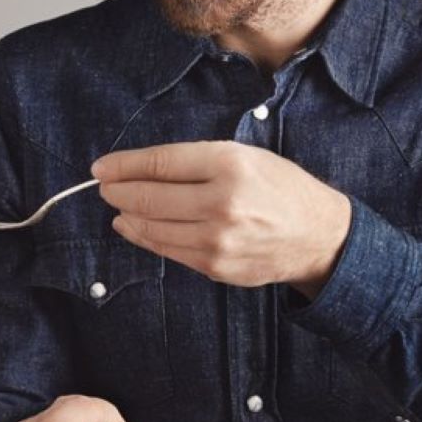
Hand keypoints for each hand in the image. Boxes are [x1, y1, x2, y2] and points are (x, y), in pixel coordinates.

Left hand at [93, 141, 351, 298]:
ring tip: (117, 206)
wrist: (319, 236)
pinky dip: (144, 237)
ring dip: (126, 216)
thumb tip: (141, 168)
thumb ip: (196, 161)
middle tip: (105, 187)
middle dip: (118, 191)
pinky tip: (133, 227)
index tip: (102, 167)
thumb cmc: (280, 189)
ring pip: (151, 227)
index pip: (160, 163)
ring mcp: (216, 239)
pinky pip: (166, 250)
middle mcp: (221, 202)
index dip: (123, 165)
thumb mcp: (246, 156)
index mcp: (230, 164)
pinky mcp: (214, 265)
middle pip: (148, 197)